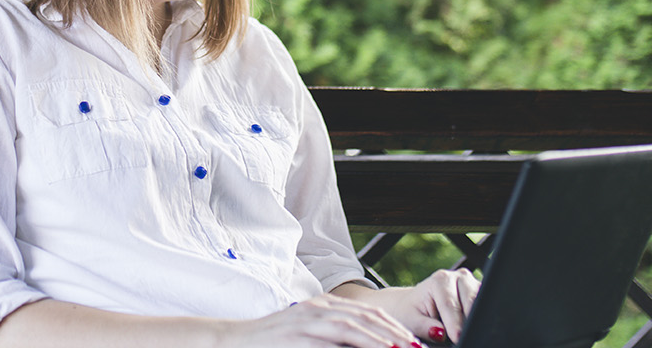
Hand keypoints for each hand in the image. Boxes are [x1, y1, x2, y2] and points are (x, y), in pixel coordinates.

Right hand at [215, 293, 424, 347]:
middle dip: (395, 332)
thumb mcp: (307, 338)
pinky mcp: (300, 333)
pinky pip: (336, 338)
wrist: (235, 342)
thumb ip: (331, 340)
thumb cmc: (272, 345)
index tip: (411, 341)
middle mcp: (319, 308)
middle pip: (367, 316)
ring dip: (383, 338)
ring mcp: (309, 319)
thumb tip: (362, 345)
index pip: (366, 313)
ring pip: (355, 325)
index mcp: (323, 307)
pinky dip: (360, 344)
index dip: (391, 327)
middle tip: (416, 346)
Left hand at [333, 269, 480, 344]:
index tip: (457, 338)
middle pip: (471, 302)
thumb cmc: (411, 313)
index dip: (455, 324)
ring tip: (466, 332)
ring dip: (475, 319)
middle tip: (463, 337)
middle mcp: (458, 277)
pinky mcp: (480, 292)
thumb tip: (440, 333)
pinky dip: (479, 317)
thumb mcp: (412, 321)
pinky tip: (471, 326)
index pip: (451, 305)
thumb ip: (425, 327)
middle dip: (468, 322)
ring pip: (482, 303)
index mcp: (440, 280)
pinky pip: (485, 306)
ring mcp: (472, 283)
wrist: (412, 306)